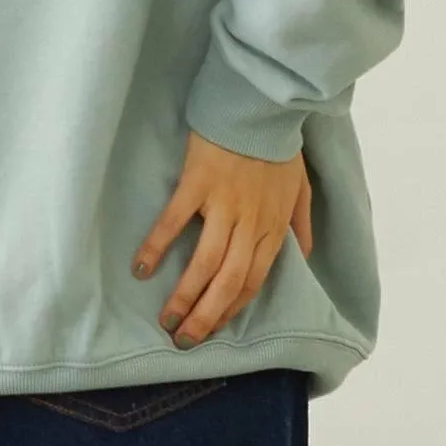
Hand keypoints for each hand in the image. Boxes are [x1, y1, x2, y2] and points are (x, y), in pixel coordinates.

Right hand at [131, 130, 312, 344]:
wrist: (260, 106)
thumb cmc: (278, 147)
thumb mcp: (300, 188)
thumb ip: (301, 224)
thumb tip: (304, 254)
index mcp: (273, 228)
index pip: (254, 281)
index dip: (232, 308)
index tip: (214, 328)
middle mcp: (250, 224)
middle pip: (228, 282)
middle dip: (206, 316)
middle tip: (185, 338)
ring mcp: (223, 205)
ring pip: (205, 263)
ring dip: (185, 296)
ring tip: (166, 319)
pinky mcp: (197, 184)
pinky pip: (175, 222)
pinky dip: (157, 246)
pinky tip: (141, 268)